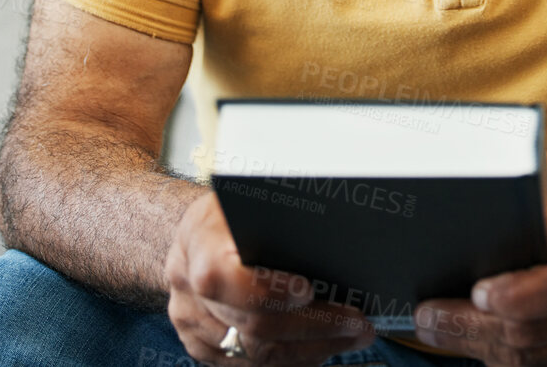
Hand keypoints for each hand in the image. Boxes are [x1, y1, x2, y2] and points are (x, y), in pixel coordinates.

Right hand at [164, 191, 375, 364]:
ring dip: (312, 349)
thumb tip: (335, 232)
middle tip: (358, 324)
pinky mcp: (203, 347)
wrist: (193, 238)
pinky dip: (292, 361)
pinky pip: (250, 366)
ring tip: (352, 337)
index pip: (226, 278)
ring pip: (256, 355)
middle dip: (314, 327)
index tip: (309, 291)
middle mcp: (188, 289)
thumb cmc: (229, 213)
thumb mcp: (247, 197)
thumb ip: (278, 216)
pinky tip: (322, 348)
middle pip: (253, 325)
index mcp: (199, 244)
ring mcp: (193, 324)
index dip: (270, 290)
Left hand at [411, 152, 546, 366]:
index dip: (518, 296)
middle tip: (428, 316)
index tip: (476, 292)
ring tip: (439, 327)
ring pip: (534, 360)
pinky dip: (505, 361)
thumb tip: (465, 185)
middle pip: (535, 332)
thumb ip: (521, 183)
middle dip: (473, 327)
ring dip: (482, 347)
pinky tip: (478, 340)